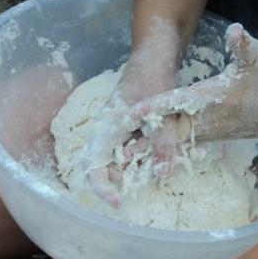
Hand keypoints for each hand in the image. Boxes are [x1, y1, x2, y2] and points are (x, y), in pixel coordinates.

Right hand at [81, 18, 182, 205]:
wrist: (155, 56)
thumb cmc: (153, 78)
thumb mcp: (160, 111)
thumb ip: (161, 142)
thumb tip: (163, 173)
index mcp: (107, 128)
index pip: (93, 166)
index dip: (101, 188)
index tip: (117, 203)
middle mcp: (109, 131)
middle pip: (104, 166)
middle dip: (119, 180)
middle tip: (139, 187)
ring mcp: (120, 129)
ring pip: (120, 159)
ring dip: (135, 169)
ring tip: (157, 169)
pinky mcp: (132, 128)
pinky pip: (133, 149)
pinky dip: (146, 157)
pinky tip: (164, 156)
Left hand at [127, 23, 257, 171]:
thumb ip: (244, 45)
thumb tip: (236, 30)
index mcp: (215, 98)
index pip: (178, 103)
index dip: (154, 107)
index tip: (131, 112)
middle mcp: (210, 119)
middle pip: (169, 131)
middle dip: (143, 139)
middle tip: (114, 150)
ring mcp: (212, 130)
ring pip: (175, 141)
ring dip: (151, 147)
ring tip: (122, 156)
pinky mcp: (215, 134)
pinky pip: (185, 143)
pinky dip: (166, 148)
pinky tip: (149, 152)